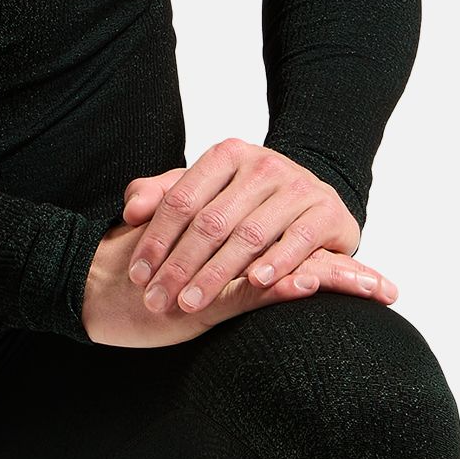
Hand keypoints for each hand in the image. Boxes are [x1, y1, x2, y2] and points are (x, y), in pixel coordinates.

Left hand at [80, 143, 397, 348]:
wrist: (313, 200)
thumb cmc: (247, 203)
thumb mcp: (203, 193)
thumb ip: (162, 196)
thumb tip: (131, 211)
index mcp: (227, 155)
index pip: (181, 200)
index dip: (156, 239)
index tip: (137, 276)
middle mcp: (263, 165)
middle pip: (211, 221)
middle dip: (180, 266)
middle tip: (157, 299)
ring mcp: (299, 186)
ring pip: (249, 234)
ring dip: (218, 273)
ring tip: (192, 302)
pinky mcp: (328, 212)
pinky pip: (299, 240)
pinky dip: (276, 262)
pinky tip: (255, 283)